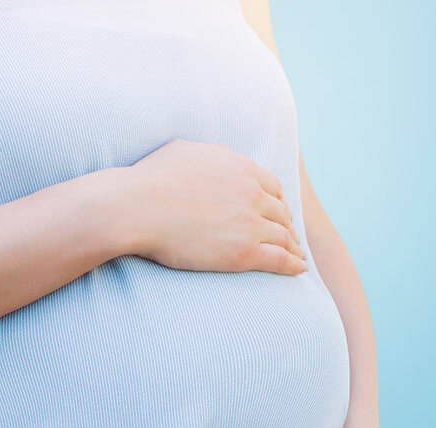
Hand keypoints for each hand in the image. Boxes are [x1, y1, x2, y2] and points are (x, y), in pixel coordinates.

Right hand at [119, 139, 307, 274]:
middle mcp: (251, 193)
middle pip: (280, 211)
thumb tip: (211, 159)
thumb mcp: (185, 151)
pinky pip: (279, 259)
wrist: (137, 208)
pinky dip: (292, 264)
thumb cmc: (150, 180)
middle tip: (290, 236)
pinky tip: (299, 269)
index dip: (278, 201)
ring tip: (297, 256)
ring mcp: (249, 223)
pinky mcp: (243, 252)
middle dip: (287, 224)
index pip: (272, 186)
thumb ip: (208, 156)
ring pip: (283, 236)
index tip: (278, 212)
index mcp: (240, 168)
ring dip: (293, 246)